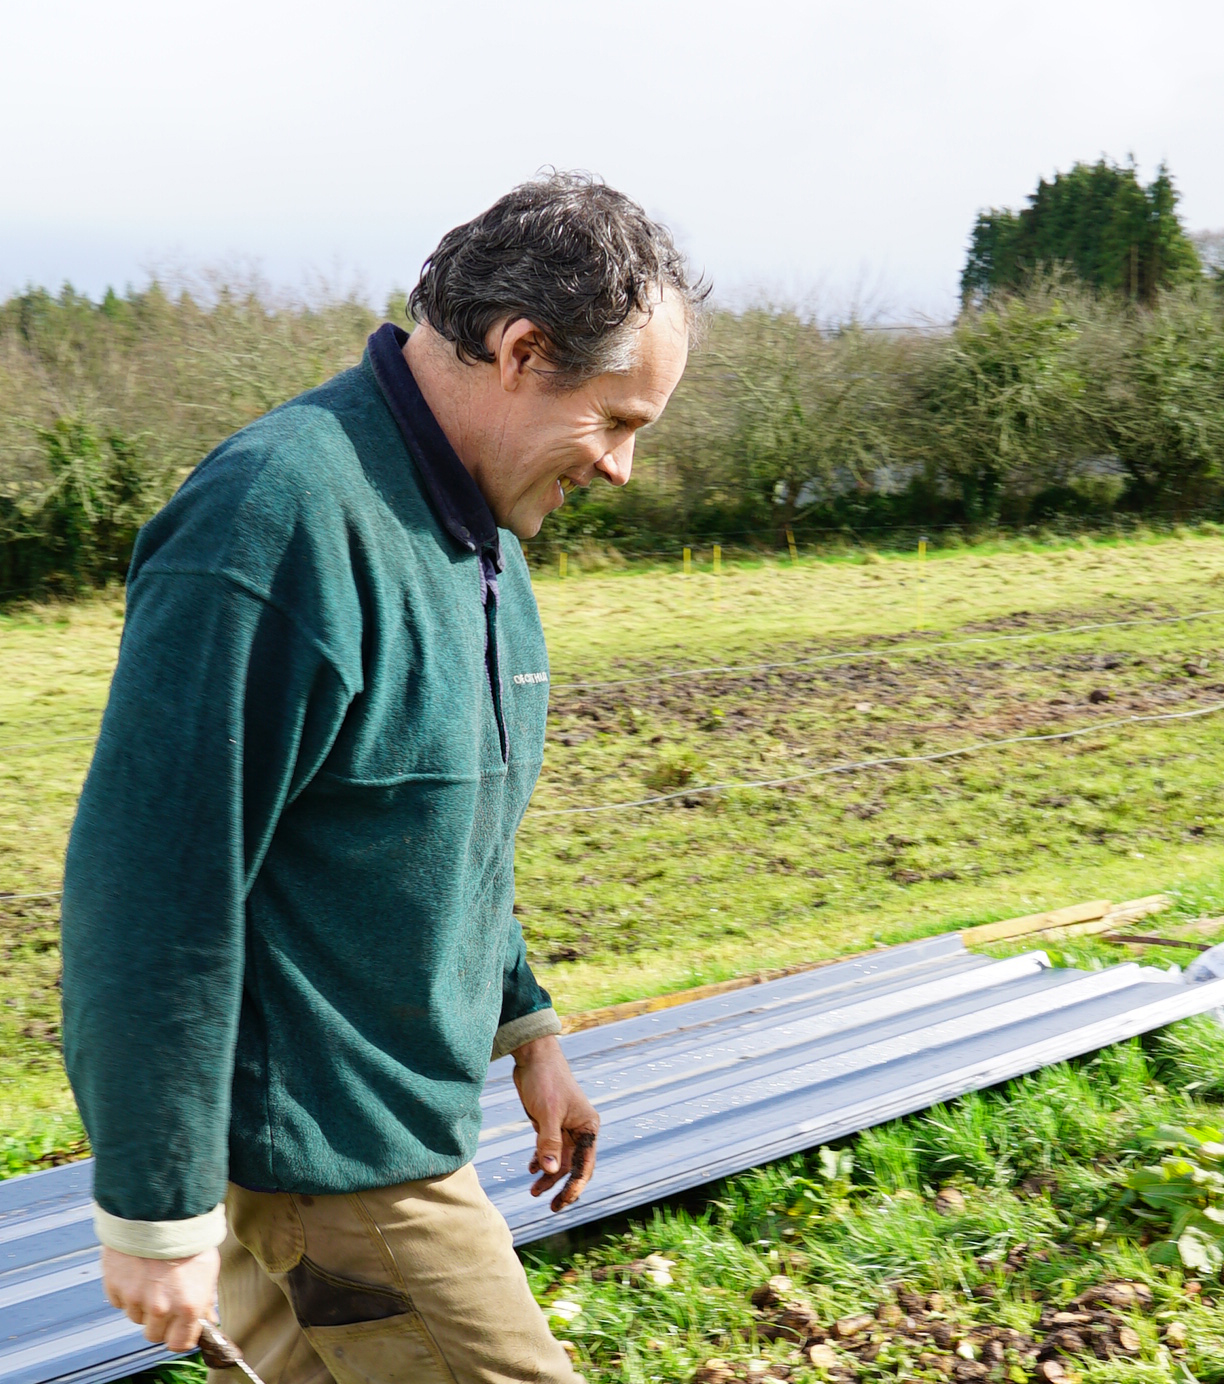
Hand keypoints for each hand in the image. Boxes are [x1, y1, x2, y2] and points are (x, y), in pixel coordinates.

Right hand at [101, 1245, 219, 1351]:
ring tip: (152, 1276)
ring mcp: (136, 1299)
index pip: (179, 1343)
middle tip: (164, 1298)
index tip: (179, 1328)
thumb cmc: (189, 1237)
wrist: (161, 1211)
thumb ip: (205, 1299)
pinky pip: (120, 1301)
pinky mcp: (116, 1288)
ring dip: (142, 1304)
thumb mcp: (208, 1268)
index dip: (179, 1336)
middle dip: (160, 1322)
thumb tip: (207, 1320)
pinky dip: (126, 1291)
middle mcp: (161, 1307)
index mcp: (188, 1306)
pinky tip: (137, 1270)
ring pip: (136, 1317)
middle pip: (154, 1335)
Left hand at [512, 1034, 599, 1211]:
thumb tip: (551, 1171)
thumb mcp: (547, 1113)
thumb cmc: (545, 1080)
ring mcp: (564, 1126)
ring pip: (559, 1160)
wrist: (533, 1056)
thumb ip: (549, 1143)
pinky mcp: (549, 1123)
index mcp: (587, 1126)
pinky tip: (530, 1169)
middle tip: (549, 1205)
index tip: (563, 1202)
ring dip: (548, 1175)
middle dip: (560, 1185)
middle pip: (573, 1165)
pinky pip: (548, 1149)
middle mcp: (579, 1128)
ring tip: (533, 1190)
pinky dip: (540, 1160)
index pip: (585, 1164)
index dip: (576, 1186)